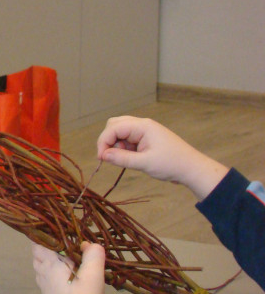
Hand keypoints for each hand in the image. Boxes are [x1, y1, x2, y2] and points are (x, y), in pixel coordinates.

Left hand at [32, 242, 104, 293]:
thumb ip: (93, 254)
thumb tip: (88, 244)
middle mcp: (43, 273)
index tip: (52, 233)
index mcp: (50, 263)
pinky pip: (43, 281)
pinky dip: (49, 276)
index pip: (38, 244)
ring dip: (46, 263)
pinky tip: (60, 279)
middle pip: (36, 256)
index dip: (42, 237)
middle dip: (44, 249)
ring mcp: (43, 286)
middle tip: (59, 247)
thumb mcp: (93, 272)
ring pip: (39, 269)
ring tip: (60, 262)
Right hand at [96, 116, 226, 200]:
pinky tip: (130, 158)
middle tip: (108, 157)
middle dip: (108, 140)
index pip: (113, 128)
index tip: (101, 158)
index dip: (104, 141)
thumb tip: (102, 156)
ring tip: (123, 159)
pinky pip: (128, 139)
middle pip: (114, 125)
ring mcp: (144, 131)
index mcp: (143, 126)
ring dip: (116, 144)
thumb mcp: (145, 163)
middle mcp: (142, 125)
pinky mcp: (146, 139)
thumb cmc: (172, 164)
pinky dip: (123, 147)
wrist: (192, 169)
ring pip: (120, 131)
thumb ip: (122, 158)